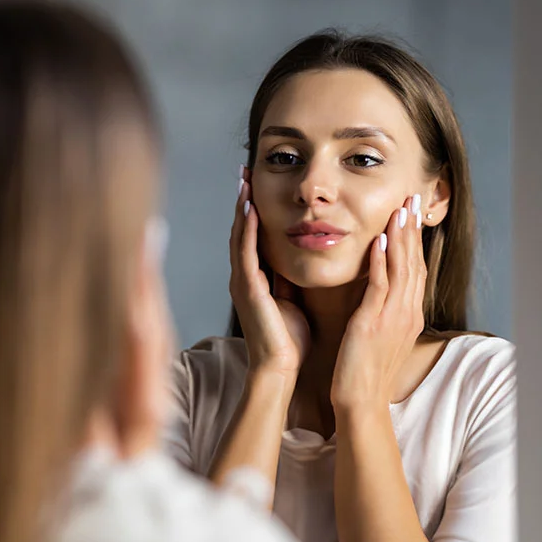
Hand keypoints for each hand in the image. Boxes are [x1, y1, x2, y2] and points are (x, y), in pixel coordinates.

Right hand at [229, 166, 310, 384]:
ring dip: (242, 207)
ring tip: (244, 180)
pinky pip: (245, 251)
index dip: (253, 211)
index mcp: (254, 281)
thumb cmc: (289, 342)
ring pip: (239, 236)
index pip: (252, 238)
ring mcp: (242, 282)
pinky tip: (250, 207)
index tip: (256, 186)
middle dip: (243, 201)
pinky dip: (247, 228)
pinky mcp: (247, 288)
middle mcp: (243, 278)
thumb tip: (301, 260)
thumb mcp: (292, 301)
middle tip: (245, 172)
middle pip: (241, 231)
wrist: (280, 370)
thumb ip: (290, 280)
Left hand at [331, 195, 425, 413]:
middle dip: (413, 229)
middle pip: (414, 262)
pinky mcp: (373, 323)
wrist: (361, 402)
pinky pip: (380, 287)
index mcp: (408, 314)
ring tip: (400, 208)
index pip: (414, 268)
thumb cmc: (365, 372)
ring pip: (401, 269)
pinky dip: (382, 262)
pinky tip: (380, 240)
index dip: (414, 239)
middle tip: (413, 197)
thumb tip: (378, 291)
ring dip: (401, 237)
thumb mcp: (380, 336)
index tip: (412, 212)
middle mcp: (406, 312)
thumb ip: (382, 310)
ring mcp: (393, 317)